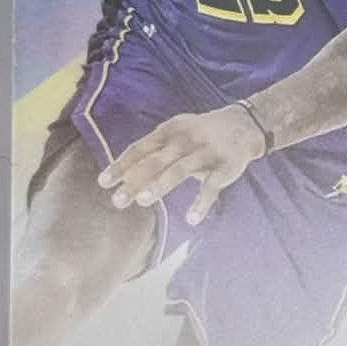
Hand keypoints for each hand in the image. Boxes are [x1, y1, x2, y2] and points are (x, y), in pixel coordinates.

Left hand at [98, 105, 265, 225]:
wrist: (243, 125)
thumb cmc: (199, 135)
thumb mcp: (175, 135)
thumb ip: (153, 153)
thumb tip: (123, 176)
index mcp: (169, 131)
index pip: (140, 148)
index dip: (121, 165)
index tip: (103, 182)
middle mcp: (185, 140)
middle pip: (155, 161)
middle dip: (135, 180)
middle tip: (118, 200)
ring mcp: (206, 152)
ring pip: (179, 170)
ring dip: (160, 185)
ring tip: (143, 201)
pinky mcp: (225, 167)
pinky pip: (211, 187)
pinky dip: (201, 203)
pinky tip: (191, 220)